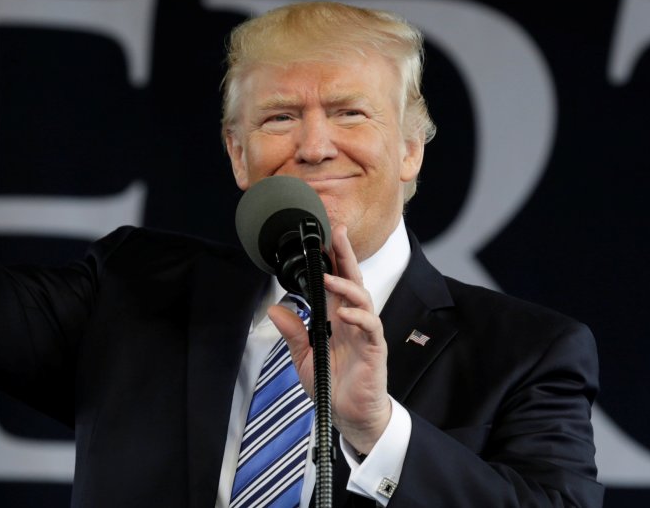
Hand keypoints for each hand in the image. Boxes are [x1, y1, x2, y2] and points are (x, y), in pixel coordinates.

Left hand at [268, 224, 391, 454]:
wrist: (350, 415)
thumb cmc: (332, 385)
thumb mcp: (303, 357)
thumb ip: (293, 332)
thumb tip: (275, 308)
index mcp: (337, 318)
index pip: (335, 282)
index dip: (331, 260)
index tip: (321, 240)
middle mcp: (352, 319)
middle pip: (352, 279)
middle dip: (346, 255)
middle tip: (338, 233)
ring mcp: (365, 332)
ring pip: (362, 297)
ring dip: (347, 285)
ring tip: (330, 277)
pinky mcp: (374, 348)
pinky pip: (370, 326)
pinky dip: (358, 317)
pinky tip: (344, 313)